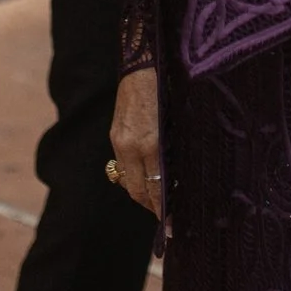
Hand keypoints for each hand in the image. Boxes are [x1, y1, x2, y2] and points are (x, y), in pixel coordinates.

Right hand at [111, 67, 161, 217]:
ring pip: (127, 181)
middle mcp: (131, 146)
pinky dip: (133, 176)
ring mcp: (119, 141)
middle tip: (164, 217)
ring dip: (141, 192)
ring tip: (156, 200)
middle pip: (138, 191)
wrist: (143, 64)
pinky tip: (144, 177)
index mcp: (151, 144)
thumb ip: (172, 153)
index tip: (169, 226)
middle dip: (151, 206)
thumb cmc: (169, 92)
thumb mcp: (177, 124)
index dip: (162, 210)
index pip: (155, 189)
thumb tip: (176, 179)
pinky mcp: (114, 135)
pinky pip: (121, 166)